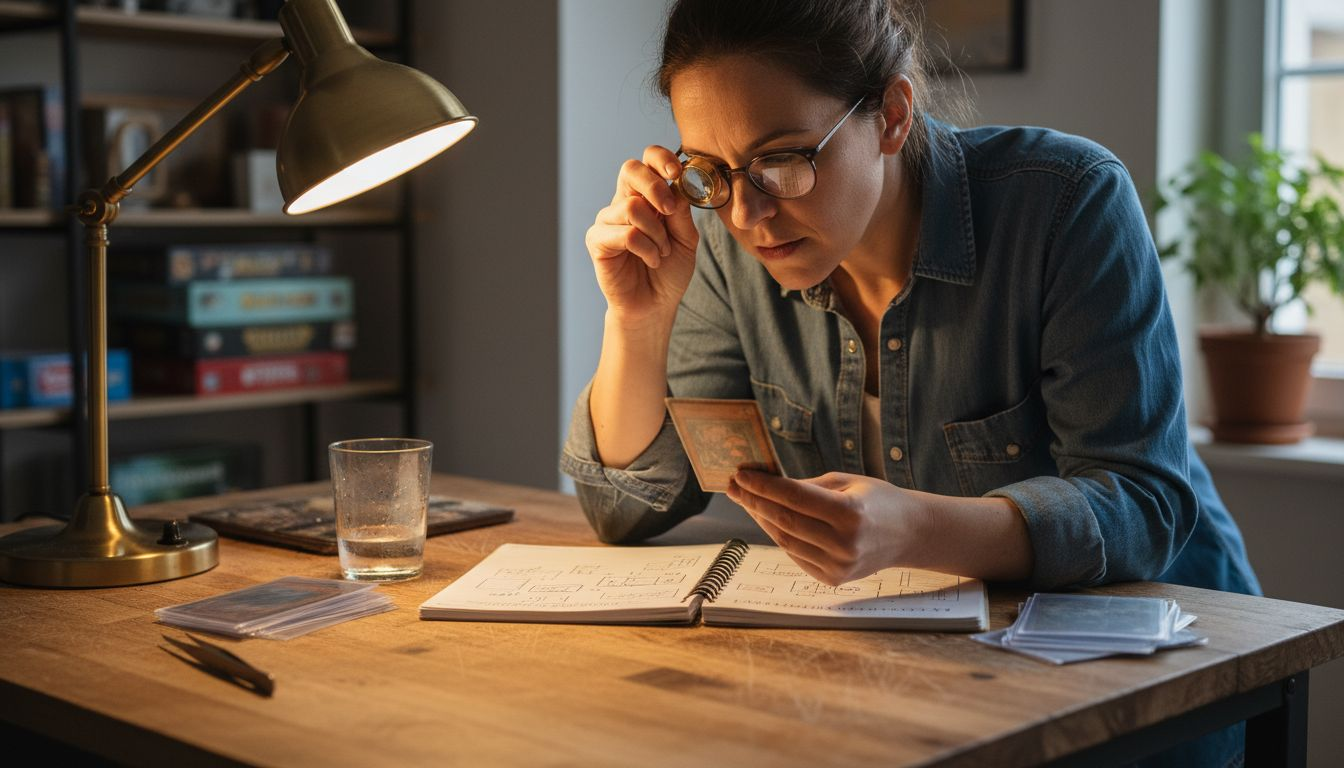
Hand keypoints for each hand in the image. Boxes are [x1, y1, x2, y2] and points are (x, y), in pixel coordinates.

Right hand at [584, 146, 698, 327]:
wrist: (655, 305)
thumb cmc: (669, 270)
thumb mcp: (686, 238)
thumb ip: (682, 211)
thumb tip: (679, 185)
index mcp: (646, 196)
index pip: (647, 160)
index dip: (661, 159)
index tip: (677, 173)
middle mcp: (624, 202)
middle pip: (630, 169)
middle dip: (655, 187)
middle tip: (669, 212)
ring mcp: (607, 221)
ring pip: (632, 207)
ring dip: (656, 233)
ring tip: (662, 252)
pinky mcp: (597, 241)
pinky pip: (626, 233)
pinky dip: (646, 248)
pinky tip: (652, 260)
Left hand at [726, 470, 925, 585]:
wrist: (910, 535)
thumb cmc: (877, 500)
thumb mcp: (847, 482)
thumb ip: (807, 486)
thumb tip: (764, 483)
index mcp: (851, 514)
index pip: (794, 498)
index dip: (763, 486)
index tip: (741, 475)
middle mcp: (844, 544)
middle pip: (784, 521)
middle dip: (754, 501)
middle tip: (735, 486)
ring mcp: (838, 566)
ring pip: (785, 540)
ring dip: (761, 519)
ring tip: (746, 500)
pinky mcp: (833, 578)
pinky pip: (795, 554)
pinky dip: (778, 535)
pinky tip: (767, 518)